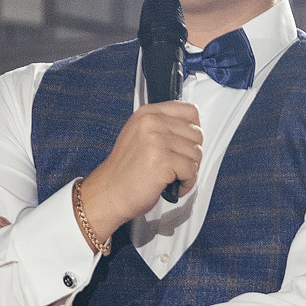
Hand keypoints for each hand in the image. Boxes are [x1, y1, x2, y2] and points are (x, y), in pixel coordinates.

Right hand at [77, 101, 203, 242]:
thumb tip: (191, 130)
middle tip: (178, 166)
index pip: (189, 110)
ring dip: (190, 170)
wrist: (109, 194)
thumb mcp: (139, 137)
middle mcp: (152, 122)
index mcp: (147, 114)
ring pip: (196, 152)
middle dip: (192, 154)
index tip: (186, 144)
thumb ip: (162, 128)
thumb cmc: (125, 173)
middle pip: (196, 133)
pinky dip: (186, 183)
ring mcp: (157, 140)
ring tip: (173, 177)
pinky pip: (191, 170)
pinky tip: (172, 186)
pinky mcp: (163, 160)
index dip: (193, 130)